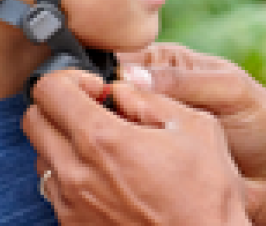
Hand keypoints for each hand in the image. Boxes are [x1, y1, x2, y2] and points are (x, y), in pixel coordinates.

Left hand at [22, 69, 250, 225]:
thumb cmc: (206, 190)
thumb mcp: (195, 127)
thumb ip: (151, 99)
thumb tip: (122, 89)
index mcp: (104, 140)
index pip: (50, 91)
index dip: (73, 79)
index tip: (99, 88)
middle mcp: (76, 172)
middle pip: (34, 120)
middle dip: (61, 104)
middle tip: (96, 108)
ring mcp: (70, 203)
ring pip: (42, 154)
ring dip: (66, 139)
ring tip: (108, 144)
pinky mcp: (73, 224)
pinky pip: (54, 187)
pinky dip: (73, 170)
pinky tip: (110, 174)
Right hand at [118, 43, 265, 225]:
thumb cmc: (263, 125)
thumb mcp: (231, 90)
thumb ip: (185, 81)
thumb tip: (131, 75)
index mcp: (169, 64)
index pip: (121, 58)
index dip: (103, 71)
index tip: (92, 87)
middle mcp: (152, 94)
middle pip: (106, 94)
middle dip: (101, 105)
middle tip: (111, 118)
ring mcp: (147, 130)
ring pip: (109, 128)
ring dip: (108, 134)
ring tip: (124, 142)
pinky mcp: (148, 162)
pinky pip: (121, 159)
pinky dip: (118, 160)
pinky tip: (123, 163)